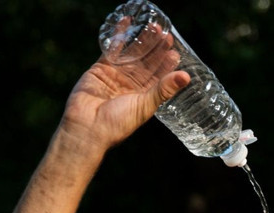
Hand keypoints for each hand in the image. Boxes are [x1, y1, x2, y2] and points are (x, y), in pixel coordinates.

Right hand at [57, 21, 189, 153]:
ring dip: (142, 40)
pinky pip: (112, 49)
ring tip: (153, 26)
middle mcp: (132, 84)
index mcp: (145, 95)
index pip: (160, 75)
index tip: (175, 49)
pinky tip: (128, 22)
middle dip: (157, 48)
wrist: (87, 128)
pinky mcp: (101, 68)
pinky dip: (120, 35)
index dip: (167, 63)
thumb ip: (164, 89)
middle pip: (147, 61)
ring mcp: (117, 75)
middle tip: (165, 33)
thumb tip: (186, 77)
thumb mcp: (145, 105)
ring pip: (132, 53)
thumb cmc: (117, 124)